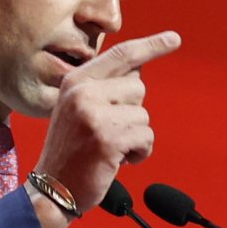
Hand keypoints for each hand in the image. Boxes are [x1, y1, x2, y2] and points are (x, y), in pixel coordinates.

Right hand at [32, 30, 181, 227]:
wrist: (53, 189)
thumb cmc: (72, 150)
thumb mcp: (79, 108)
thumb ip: (105, 87)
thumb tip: (139, 67)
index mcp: (76, 81)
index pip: (121, 54)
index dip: (151, 45)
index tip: (174, 38)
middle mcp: (83, 92)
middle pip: (138, 88)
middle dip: (132, 113)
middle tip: (106, 132)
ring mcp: (93, 115)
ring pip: (144, 115)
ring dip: (135, 136)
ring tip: (109, 148)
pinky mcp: (107, 139)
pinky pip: (146, 137)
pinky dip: (139, 153)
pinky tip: (118, 161)